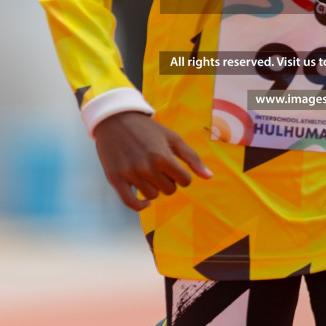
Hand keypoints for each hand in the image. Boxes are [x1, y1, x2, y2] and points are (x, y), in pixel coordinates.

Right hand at [94, 111, 213, 210]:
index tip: (174, 168)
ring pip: (152, 196)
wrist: (115, 120)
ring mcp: (130, 174)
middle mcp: (146, 167)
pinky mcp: (115, 179)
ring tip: (148, 174)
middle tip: (159, 168)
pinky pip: (131, 203)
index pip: (185, 181)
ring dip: (154, 188)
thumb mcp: (173, 138)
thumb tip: (209, 177)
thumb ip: (192, 158)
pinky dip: (140, 206)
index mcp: (162, 157)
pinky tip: (145, 201)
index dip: (182, 176)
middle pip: (169, 190)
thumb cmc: (147, 129)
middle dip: (168, 181)